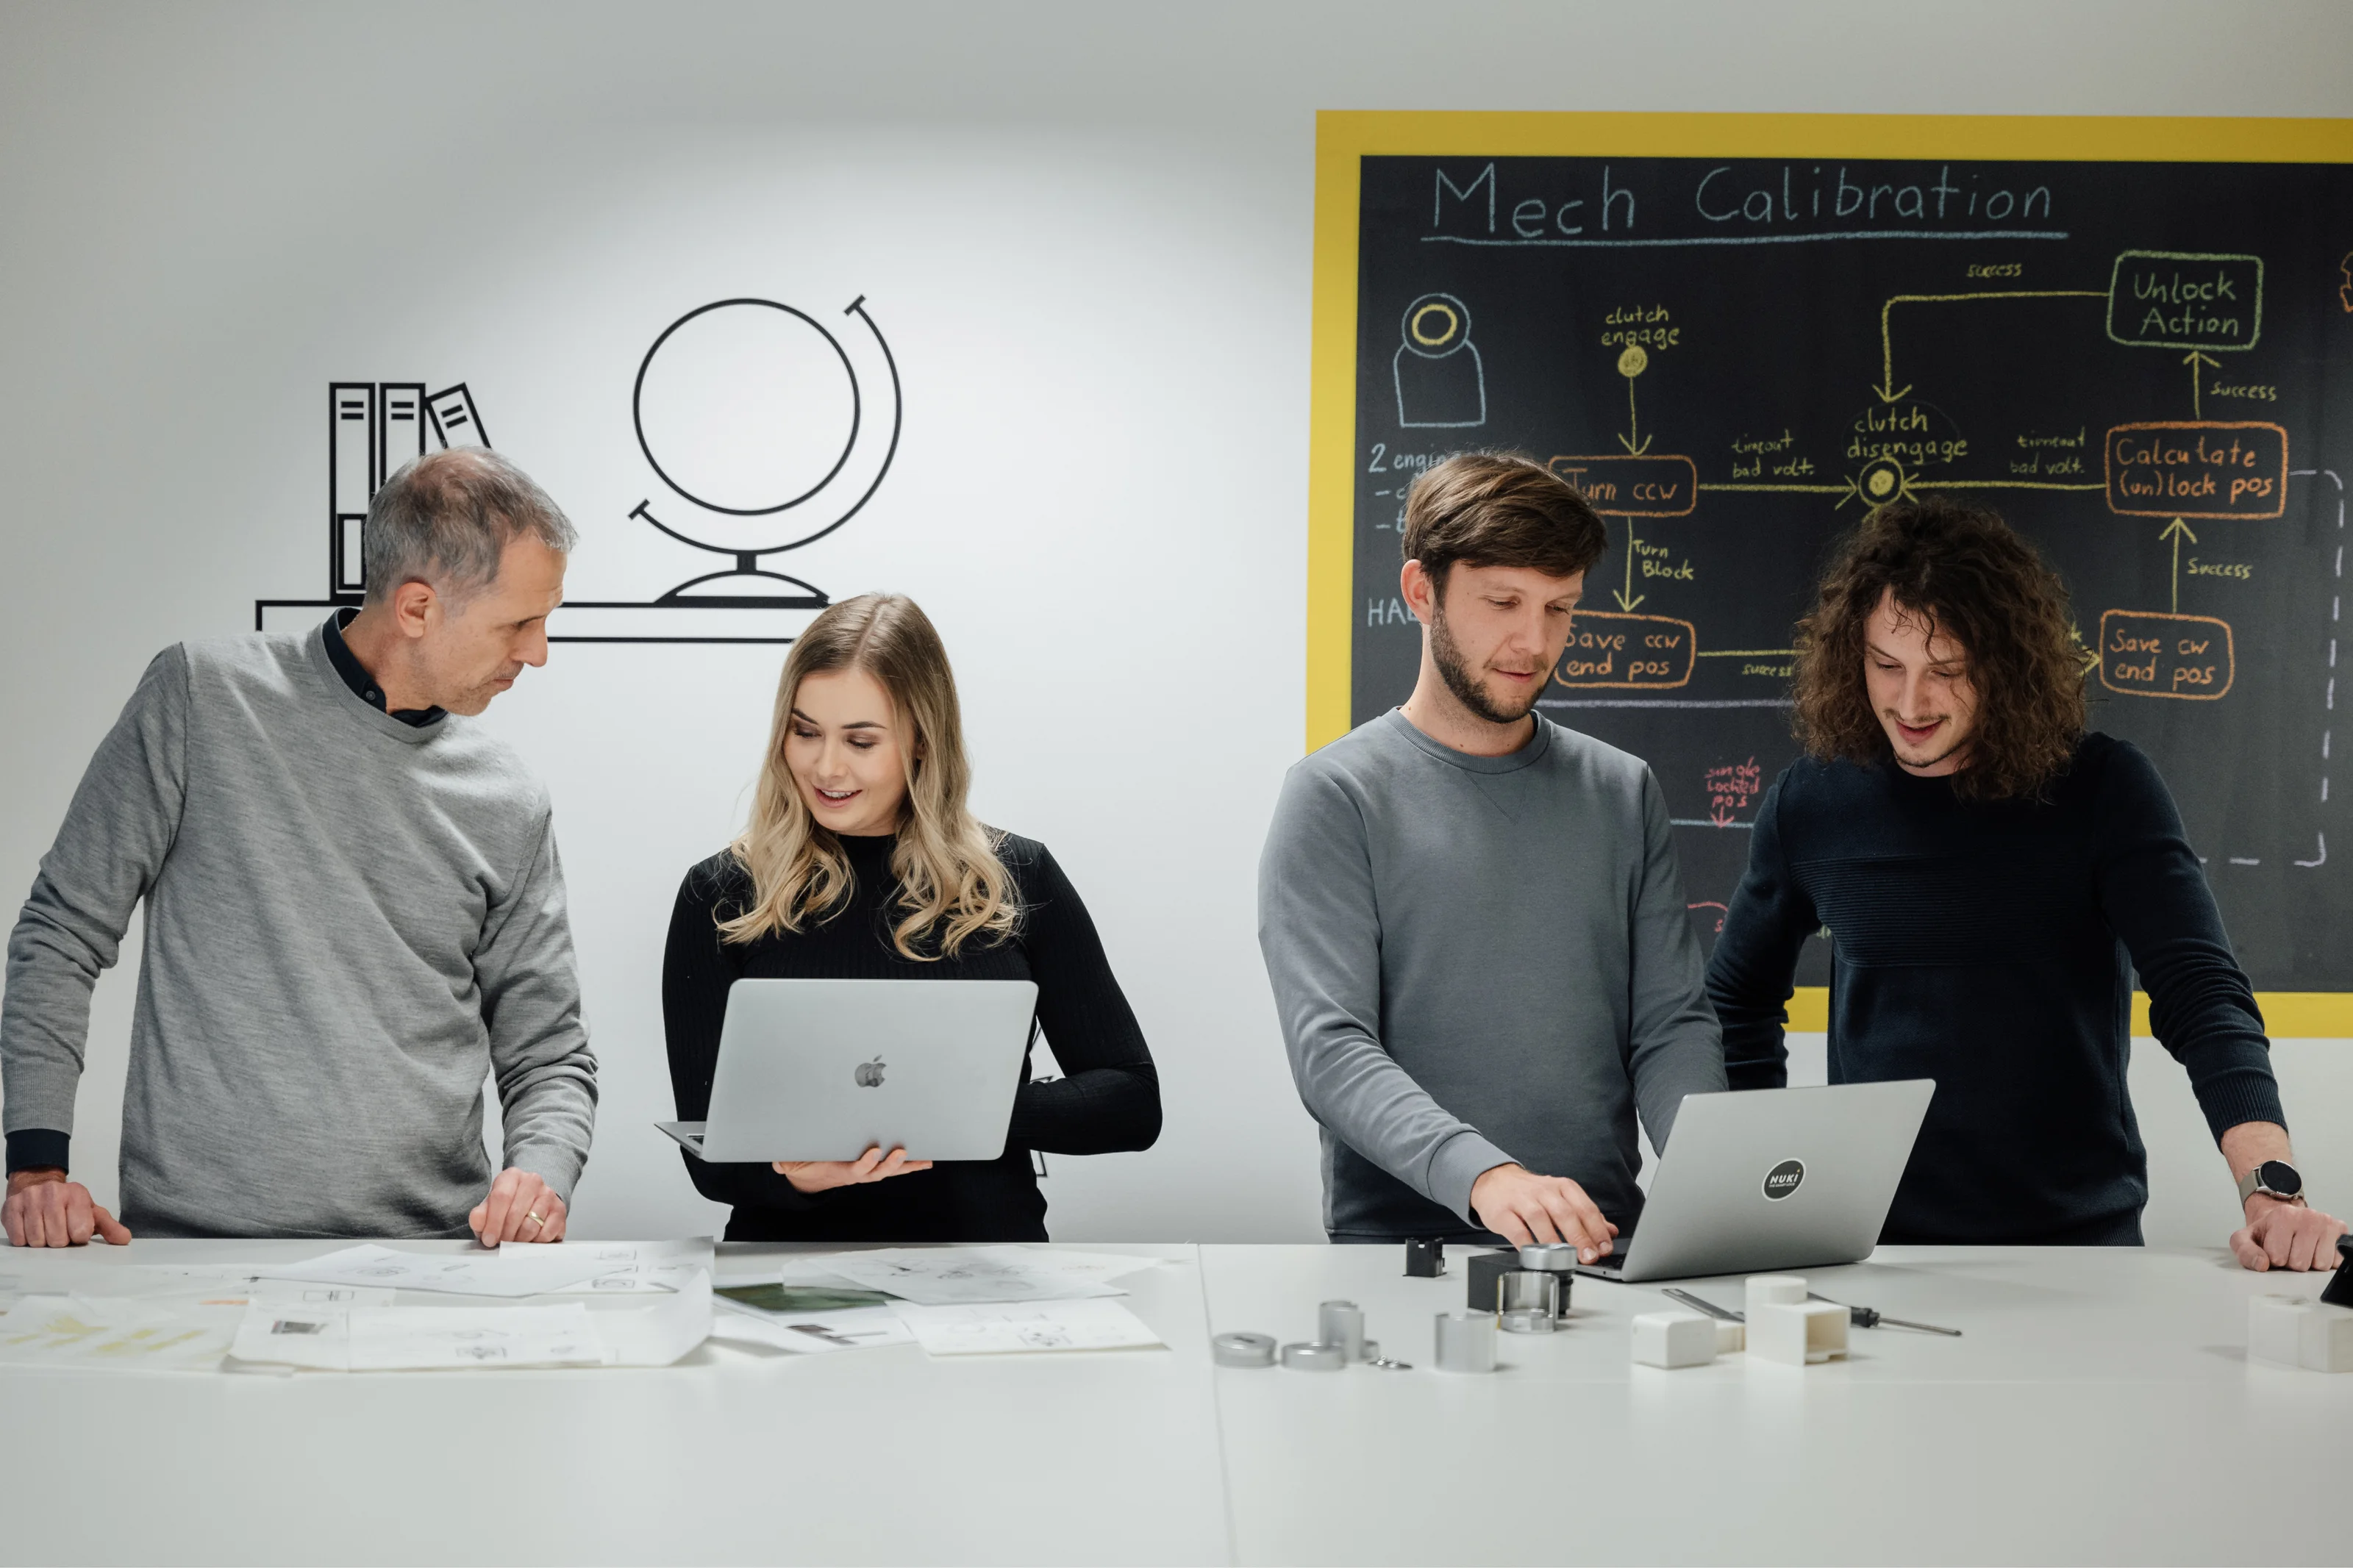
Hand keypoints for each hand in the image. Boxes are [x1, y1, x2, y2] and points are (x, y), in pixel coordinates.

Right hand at [3, 1169, 130, 1247]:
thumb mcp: (92, 1213)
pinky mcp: (11, 1207)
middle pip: (57, 1240)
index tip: (77, 1232)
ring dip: (42, 1241)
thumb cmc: (68, 1205)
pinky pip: (19, 1239)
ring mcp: (30, 1199)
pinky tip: (31, 1229)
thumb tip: (125, 1240)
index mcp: (77, 1194)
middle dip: (60, 1241)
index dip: (78, 1238)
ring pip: (37, 1241)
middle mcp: (53, 1192)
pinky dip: (25, 1240)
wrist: (39, 1186)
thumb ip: (109, 1227)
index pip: (80, 1232)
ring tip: (46, 1230)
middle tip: (59, 1231)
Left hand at [469, 1168, 567, 1245]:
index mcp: (512, 1176)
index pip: (501, 1197)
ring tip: (514, 1241)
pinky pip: (545, 1234)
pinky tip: (529, 1239)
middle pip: (516, 1213)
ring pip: (531, 1226)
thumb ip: (480, 1215)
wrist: (533, 1201)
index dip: (493, 1222)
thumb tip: (478, 1221)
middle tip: (501, 1243)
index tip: (488, 1239)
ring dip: (519, 1240)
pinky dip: (534, 1242)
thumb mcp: (490, 1208)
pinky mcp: (560, 1211)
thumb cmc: (509, 1206)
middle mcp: (533, 1181)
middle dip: (505, 1234)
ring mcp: (549, 1195)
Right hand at [774, 1146, 931, 1194]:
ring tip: (923, 1159)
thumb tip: (779, 1163)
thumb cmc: (802, 1165)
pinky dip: (909, 1165)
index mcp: (838, 1171)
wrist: (806, 1177)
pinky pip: (892, 1167)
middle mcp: (855, 1173)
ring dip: (906, 1166)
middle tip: (902, 1151)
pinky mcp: (871, 1167)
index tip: (874, 1151)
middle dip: (891, 1163)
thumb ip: (786, 1162)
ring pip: (888, 1170)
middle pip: (877, 1172)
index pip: (855, 1169)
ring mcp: (865, 1172)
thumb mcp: (791, 1163)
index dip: (866, 1163)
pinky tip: (924, 1161)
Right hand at [1469, 1163, 1617, 1260]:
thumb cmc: (1530, 1194)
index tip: (1605, 1248)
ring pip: (1540, 1219)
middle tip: (1589, 1257)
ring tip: (1565, 1258)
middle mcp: (1543, 1191)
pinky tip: (1535, 1255)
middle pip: (1564, 1212)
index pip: (1584, 1207)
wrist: (1493, 1181)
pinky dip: (1526, 1243)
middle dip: (1579, 1236)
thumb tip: (1611, 1232)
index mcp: (1562, 1187)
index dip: (1597, 1229)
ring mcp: (1521, 1200)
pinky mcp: (1502, 1212)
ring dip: (1555, 1240)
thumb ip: (1585, 1215)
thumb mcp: (1560, 1198)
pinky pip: (1516, 1229)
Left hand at [2231, 1195, 2348, 1271]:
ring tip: (2301, 1249)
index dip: (2273, 1258)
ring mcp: (2326, 1223)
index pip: (2277, 1257)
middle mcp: (2308, 1216)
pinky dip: (2326, 1261)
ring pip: (2320, 1265)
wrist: (2284, 1218)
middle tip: (2289, 1250)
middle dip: (2292, 1262)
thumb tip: (2261, 1264)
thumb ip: (2245, 1251)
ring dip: (2310, 1263)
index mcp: (2283, 1215)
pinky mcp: (2341, 1231)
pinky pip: (2336, 1262)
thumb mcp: (2245, 1238)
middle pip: (2300, 1264)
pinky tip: (2316, 1250)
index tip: (2273, 1248)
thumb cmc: (2267, 1231)